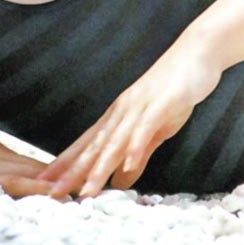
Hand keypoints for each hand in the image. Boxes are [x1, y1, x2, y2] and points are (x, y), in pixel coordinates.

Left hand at [39, 37, 222, 197]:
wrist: (197, 51)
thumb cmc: (175, 89)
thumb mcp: (156, 128)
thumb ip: (139, 154)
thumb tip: (122, 180)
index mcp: (118, 116)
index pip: (87, 145)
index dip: (66, 165)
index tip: (46, 184)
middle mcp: (122, 111)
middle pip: (94, 146)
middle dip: (73, 172)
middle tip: (54, 194)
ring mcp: (140, 106)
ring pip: (115, 141)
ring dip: (100, 167)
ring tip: (87, 190)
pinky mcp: (161, 103)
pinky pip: (145, 127)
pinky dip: (135, 146)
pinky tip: (127, 165)